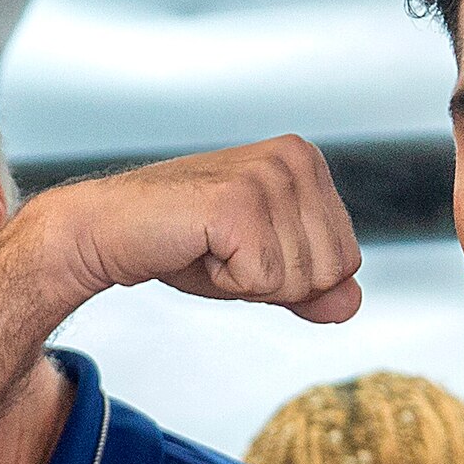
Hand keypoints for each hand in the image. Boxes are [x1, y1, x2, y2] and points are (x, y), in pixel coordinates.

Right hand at [33, 139, 364, 322]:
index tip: (244, 248)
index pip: (347, 260)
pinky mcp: (239, 202)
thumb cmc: (185, 243)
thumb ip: (311, 286)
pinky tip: (198, 248)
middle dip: (275, 282)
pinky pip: (264, 281)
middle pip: (331, 272)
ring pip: (298, 280)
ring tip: (209, 246)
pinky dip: (227, 282)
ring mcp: (269, 176)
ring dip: (247, 282)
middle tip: (224, 250)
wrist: (112, 230)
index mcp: (308, 162)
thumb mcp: (262, 268)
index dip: (292, 277)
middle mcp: (295, 158)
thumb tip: (351, 304)